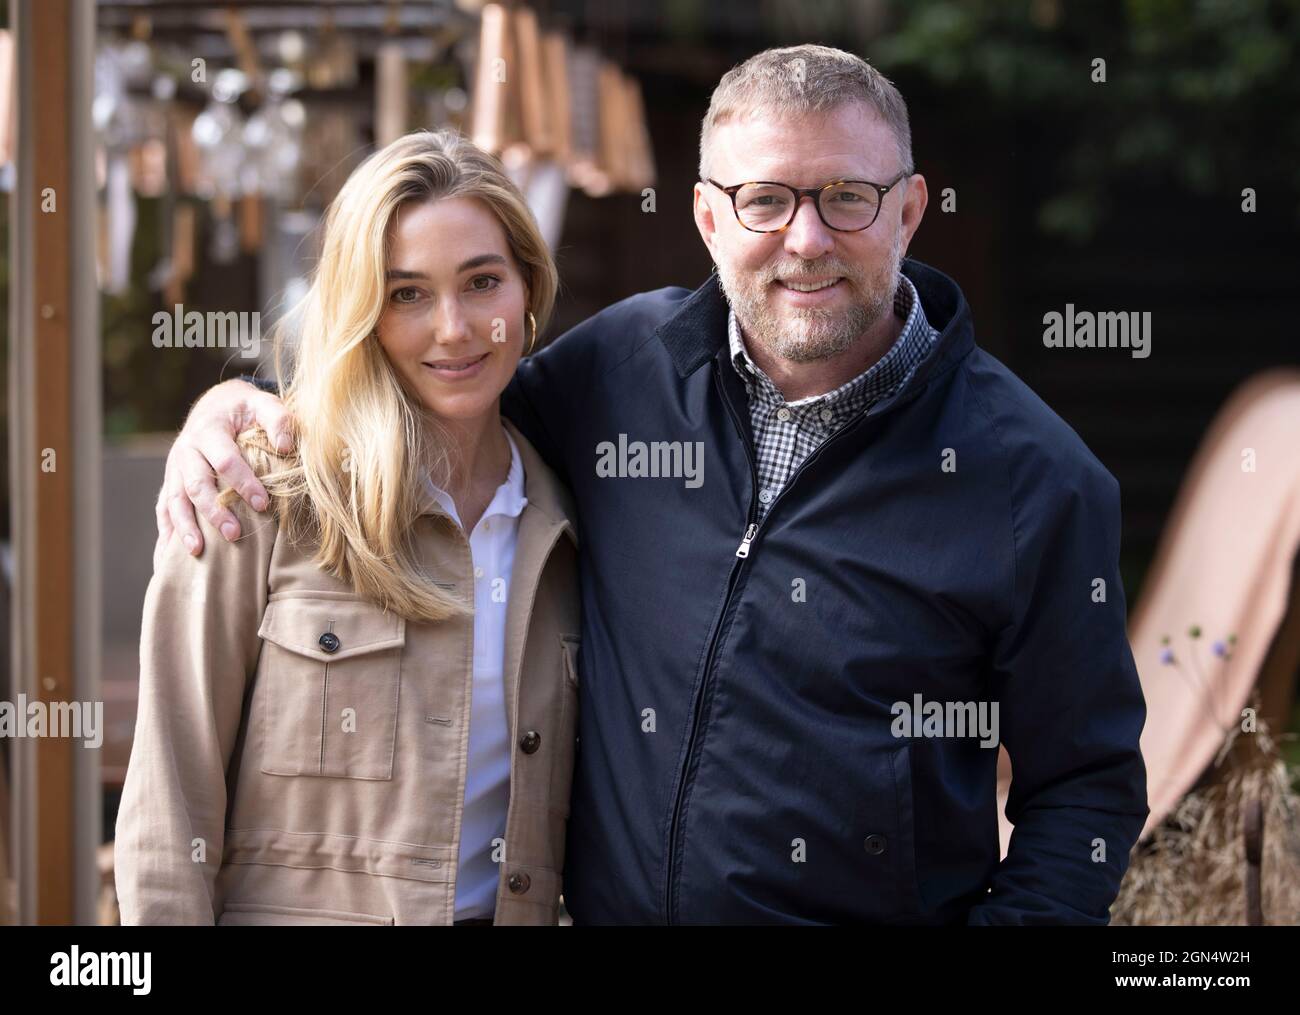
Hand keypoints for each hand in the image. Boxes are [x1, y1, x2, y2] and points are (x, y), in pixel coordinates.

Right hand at [156, 379, 294, 560]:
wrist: (216, 406)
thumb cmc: (246, 411)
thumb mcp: (263, 404)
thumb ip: (278, 419)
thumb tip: (286, 445)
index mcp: (209, 430)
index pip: (224, 460)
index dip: (242, 482)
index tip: (263, 504)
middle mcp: (186, 451)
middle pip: (195, 484)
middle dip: (213, 510)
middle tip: (234, 534)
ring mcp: (174, 469)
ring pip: (174, 500)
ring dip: (185, 526)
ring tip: (197, 551)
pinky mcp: (170, 483)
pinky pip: (164, 510)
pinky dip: (166, 533)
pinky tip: (168, 559)